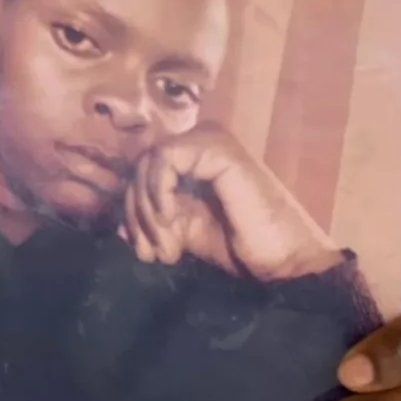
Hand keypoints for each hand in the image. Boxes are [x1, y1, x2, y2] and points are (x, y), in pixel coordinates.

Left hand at [123, 122, 343, 281]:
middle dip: (138, 215)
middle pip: (140, 167)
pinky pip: (165, 158)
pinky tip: (172, 220)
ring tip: (168, 248)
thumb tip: (118, 227)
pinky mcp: (218, 148)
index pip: (141, 172)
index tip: (145, 252)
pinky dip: (159, 192)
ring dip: (148, 210)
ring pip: (148, 163)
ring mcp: (210, 139)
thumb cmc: (240, 245)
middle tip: (155, 254)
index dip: (133, 212)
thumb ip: (154, 222)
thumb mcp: (186, 232)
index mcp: (192, 156)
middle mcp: (200, 139)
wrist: (282, 262)